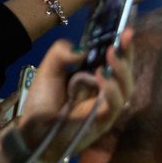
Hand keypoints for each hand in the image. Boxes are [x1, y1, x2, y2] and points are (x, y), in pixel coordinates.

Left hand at [17, 34, 133, 162]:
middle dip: (127, 57)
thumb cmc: (44, 104)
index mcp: (96, 81)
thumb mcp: (48, 70)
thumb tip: (82, 50)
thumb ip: (61, 54)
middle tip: (122, 40)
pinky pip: (114, 106)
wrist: (34, 130)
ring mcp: (106, 109)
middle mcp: (105, 94)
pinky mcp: (103, 122)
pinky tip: (102, 77)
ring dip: (121, 72)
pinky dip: (111, 91)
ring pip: (126, 90)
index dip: (123, 49)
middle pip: (126, 75)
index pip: (116, 63)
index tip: (126, 32)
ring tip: (111, 56)